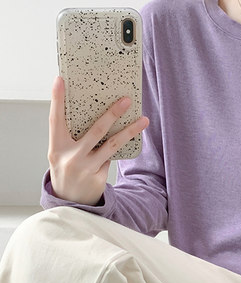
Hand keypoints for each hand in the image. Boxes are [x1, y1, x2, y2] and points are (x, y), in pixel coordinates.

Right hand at [47, 75, 148, 204]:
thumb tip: (97, 112)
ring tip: (143, 120)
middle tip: (126, 100)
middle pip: (95, 131)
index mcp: (56, 147)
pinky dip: (116, 149)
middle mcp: (70, 157)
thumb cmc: (66, 169)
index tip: (60, 80)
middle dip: (112, 114)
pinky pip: (111, 157)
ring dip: (130, 131)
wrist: (69, 202)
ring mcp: (85, 168)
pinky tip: (125, 140)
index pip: (55, 119)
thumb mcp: (61, 152)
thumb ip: (72, 136)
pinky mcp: (98, 178)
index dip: (56, 100)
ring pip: (112, 145)